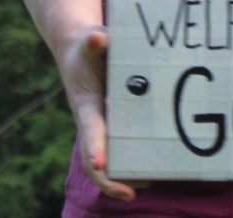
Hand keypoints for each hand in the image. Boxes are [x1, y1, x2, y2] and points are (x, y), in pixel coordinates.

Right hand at [59, 26, 146, 201]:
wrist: (80, 50)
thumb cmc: (88, 47)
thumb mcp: (91, 40)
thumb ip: (95, 41)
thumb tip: (98, 38)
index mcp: (86, 103)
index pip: (89, 129)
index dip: (94, 146)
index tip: (99, 163)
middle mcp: (91, 121)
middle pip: (94, 159)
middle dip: (109, 179)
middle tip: (131, 193)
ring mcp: (101, 127)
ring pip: (107, 161)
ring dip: (122, 177)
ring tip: (147, 186)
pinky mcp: (111, 126)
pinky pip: (118, 151)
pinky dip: (130, 164)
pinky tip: (152, 172)